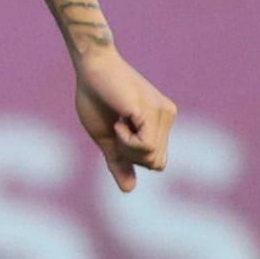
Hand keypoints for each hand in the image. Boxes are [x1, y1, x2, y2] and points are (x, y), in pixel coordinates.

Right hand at [73, 43, 175, 192]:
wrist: (92, 68)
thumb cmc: (95, 97)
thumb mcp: (105, 138)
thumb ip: (118, 162)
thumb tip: (129, 190)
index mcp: (158, 124)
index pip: (156, 161)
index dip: (133, 158)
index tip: (116, 136)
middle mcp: (167, 118)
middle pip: (156, 162)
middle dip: (130, 156)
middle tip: (116, 132)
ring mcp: (164, 115)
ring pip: (152, 157)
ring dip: (127, 148)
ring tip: (117, 124)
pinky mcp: (154, 113)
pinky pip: (146, 147)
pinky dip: (127, 141)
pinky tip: (119, 122)